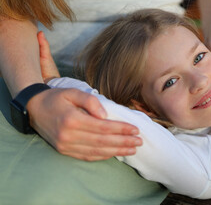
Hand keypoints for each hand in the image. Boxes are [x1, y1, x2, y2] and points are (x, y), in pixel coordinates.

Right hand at [30, 31, 142, 160]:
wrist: (33, 109)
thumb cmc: (56, 98)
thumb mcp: (73, 92)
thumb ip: (90, 101)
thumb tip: (106, 115)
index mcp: (72, 120)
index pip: (103, 127)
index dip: (121, 129)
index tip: (135, 130)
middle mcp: (69, 136)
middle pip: (102, 141)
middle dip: (123, 142)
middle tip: (139, 142)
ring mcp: (65, 146)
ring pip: (96, 151)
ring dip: (116, 151)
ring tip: (132, 149)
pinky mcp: (64, 151)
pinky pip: (87, 156)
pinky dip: (103, 156)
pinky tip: (115, 153)